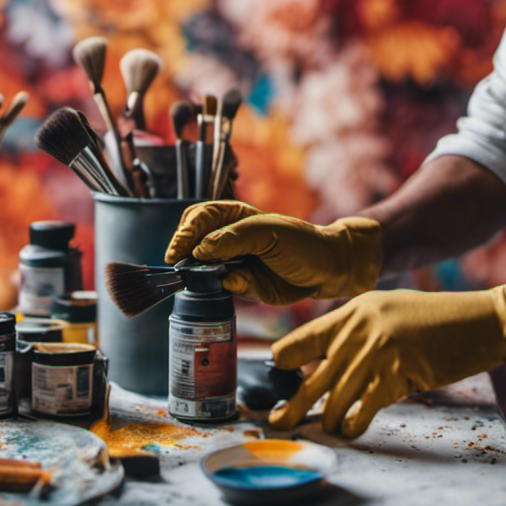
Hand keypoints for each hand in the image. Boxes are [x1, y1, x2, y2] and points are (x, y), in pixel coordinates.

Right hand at [164, 201, 382, 304]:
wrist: (328, 269)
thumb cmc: (301, 241)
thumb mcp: (268, 232)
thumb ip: (234, 238)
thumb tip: (201, 252)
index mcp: (233, 217)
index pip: (198, 218)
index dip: (185, 233)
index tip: (178, 251)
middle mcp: (228, 239)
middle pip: (192, 241)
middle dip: (184, 251)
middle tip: (180, 265)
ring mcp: (233, 262)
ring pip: (203, 267)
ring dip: (198, 273)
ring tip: (198, 277)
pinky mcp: (242, 285)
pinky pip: (222, 288)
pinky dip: (221, 288)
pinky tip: (231, 285)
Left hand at [268, 281, 505, 438]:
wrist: (479, 321)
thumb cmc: (434, 319)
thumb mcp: (388, 313)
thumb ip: (358, 332)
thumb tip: (328, 363)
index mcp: (354, 310)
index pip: (306, 337)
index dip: (286, 359)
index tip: (276, 376)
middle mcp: (361, 329)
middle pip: (314, 374)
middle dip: (294, 403)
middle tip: (277, 421)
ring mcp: (379, 351)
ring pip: (337, 396)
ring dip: (328, 419)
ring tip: (324, 429)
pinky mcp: (398, 373)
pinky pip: (365, 407)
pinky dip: (354, 422)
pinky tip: (350, 429)